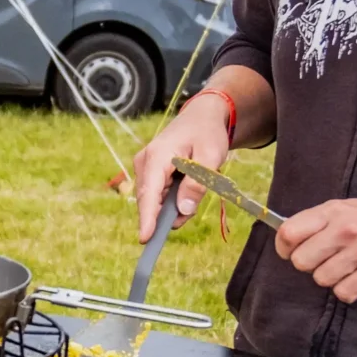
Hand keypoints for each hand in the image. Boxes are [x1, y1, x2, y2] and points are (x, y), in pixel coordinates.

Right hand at [129, 99, 234, 241]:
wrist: (201, 117)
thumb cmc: (207, 133)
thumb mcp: (211, 156)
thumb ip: (198, 183)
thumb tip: (183, 210)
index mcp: (157, 156)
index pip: (149, 193)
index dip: (147, 218)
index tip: (145, 239)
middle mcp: (145, 162)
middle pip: (151, 200)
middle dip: (169, 212)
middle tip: (193, 205)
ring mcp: (145, 168)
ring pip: (156, 200)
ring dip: (175, 205)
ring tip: (196, 187)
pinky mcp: (150, 173)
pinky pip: (160, 195)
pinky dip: (174, 199)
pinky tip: (188, 189)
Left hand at [274, 200, 356, 302]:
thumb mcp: (353, 209)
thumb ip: (322, 220)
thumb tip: (288, 236)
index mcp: (335, 211)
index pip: (289, 232)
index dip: (284, 248)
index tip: (290, 253)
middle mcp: (346, 229)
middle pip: (301, 261)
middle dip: (311, 266)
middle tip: (329, 262)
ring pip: (321, 279)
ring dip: (333, 279)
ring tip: (351, 268)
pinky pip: (343, 292)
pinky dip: (350, 291)